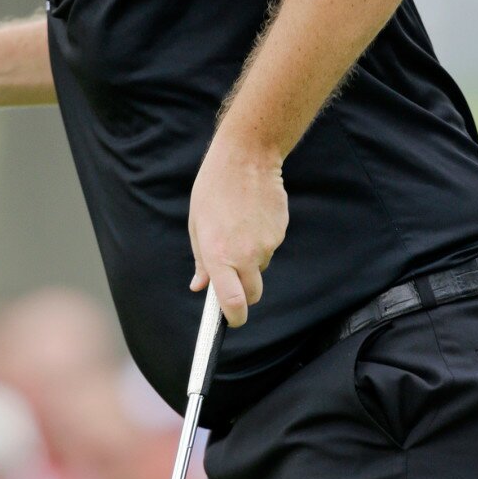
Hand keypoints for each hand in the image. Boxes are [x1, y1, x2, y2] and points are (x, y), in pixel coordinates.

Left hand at [188, 133, 288, 326]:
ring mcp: (267, 244)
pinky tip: (252, 215)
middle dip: (244, 293)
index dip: (234, 317)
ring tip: (238, 226)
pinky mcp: (280, 232)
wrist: (246, 158)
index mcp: (218, 255)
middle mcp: (245, 254)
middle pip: (252, 293)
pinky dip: (261, 238)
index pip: (232, 302)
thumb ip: (201, 260)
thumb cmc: (214, 189)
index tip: (232, 320)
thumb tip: (199, 287)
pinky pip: (270, 246)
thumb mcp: (197, 224)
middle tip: (233, 277)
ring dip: (251, 258)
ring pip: (261, 266)